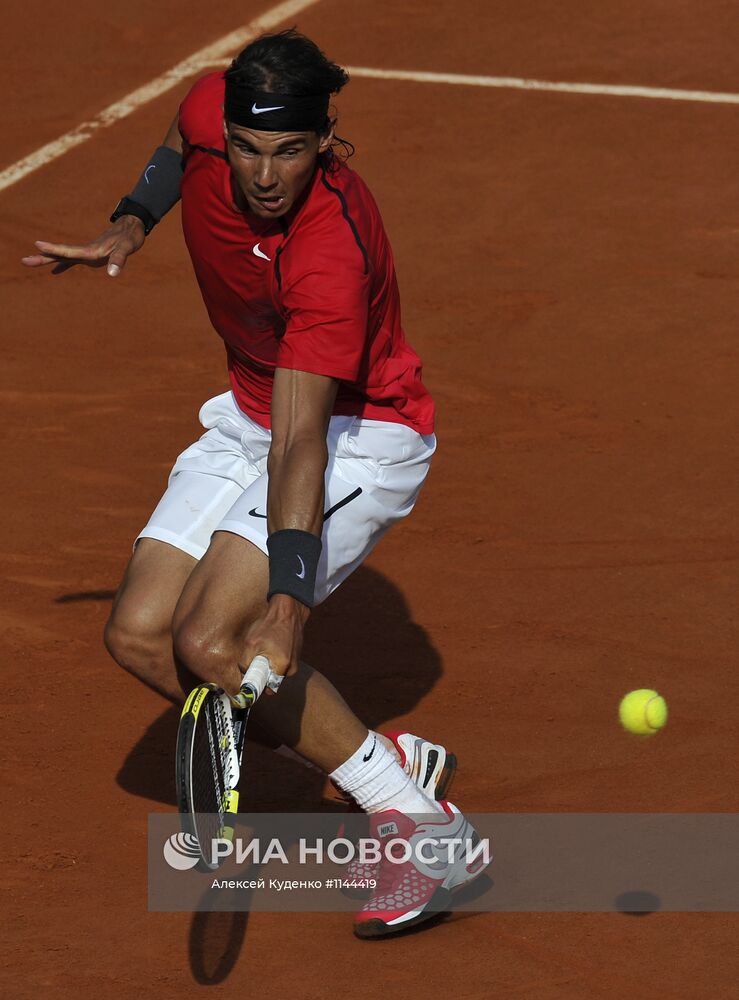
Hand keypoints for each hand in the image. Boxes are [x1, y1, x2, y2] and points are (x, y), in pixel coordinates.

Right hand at [21, 215, 145, 275]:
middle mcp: (86, 250)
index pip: (70, 251)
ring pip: (63, 257)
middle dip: (43, 257)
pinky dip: (63, 265)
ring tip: (29, 262)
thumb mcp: (127, 248)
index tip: (38, 245)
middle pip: (61, 255)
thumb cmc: (130, 236)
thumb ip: (119, 260)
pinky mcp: (91, 254)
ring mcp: (87, 252)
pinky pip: (73, 260)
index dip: (54, 249)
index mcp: (92, 250)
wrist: (132, 225)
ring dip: (47, 260)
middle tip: (24, 261)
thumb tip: (112, 273)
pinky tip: (54, 271)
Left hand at [240, 595, 309, 693]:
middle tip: (255, 661)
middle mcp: (292, 669)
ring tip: (265, 650)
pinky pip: (282, 665)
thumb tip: (243, 674)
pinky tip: (272, 646)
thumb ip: (245, 663)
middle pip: (272, 682)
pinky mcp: (296, 656)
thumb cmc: (270, 625)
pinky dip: (275, 659)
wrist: (289, 610)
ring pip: (277, 673)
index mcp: (281, 667)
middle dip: (262, 675)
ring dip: (269, 666)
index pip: (268, 690)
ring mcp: (296, 663)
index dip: (256, 686)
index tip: (249, 680)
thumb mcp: (251, 644)